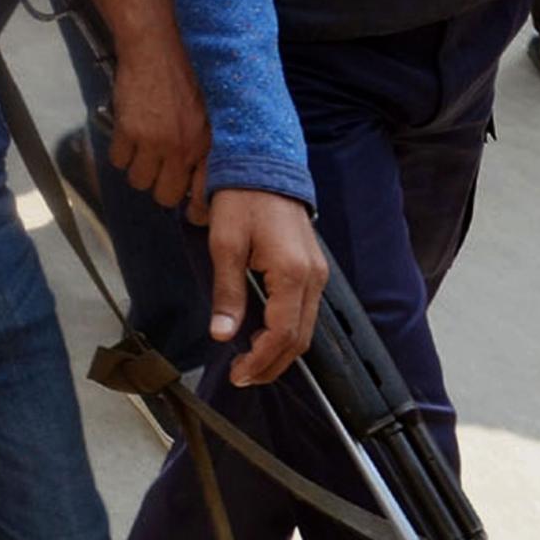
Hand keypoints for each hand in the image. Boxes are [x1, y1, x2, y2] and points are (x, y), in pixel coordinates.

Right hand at [107, 35, 211, 220]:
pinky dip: (120, 152)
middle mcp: (183, 148)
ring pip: (138, 180)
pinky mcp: (129, 131)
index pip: (202, 196)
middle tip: (157, 169)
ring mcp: (155, 141)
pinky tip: (128, 135)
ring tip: (141, 149)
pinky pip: (118, 160)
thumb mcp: (207, 116)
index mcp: (207, 145)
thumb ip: (204, 148)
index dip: (193, 207)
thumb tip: (197, 183)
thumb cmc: (184, 77)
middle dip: (159, 186)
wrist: (156, 49)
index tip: (187, 205)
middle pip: (165, 195)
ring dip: (137, 169)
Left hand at [204, 190, 326, 386]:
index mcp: (292, 274)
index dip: (260, 360)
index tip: (239, 373)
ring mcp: (317, 274)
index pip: (282, 335)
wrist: (263, 165)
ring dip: (280, 351)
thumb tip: (223, 334)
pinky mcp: (313, 268)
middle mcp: (313, 278)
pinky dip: (287, 331)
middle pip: (299, 339)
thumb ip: (228, 293)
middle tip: (242, 375)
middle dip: (272, 364)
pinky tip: (264, 335)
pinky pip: (306, 311)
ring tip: (250, 362)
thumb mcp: (225, 244)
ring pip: (306, 328)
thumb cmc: (242, 199)